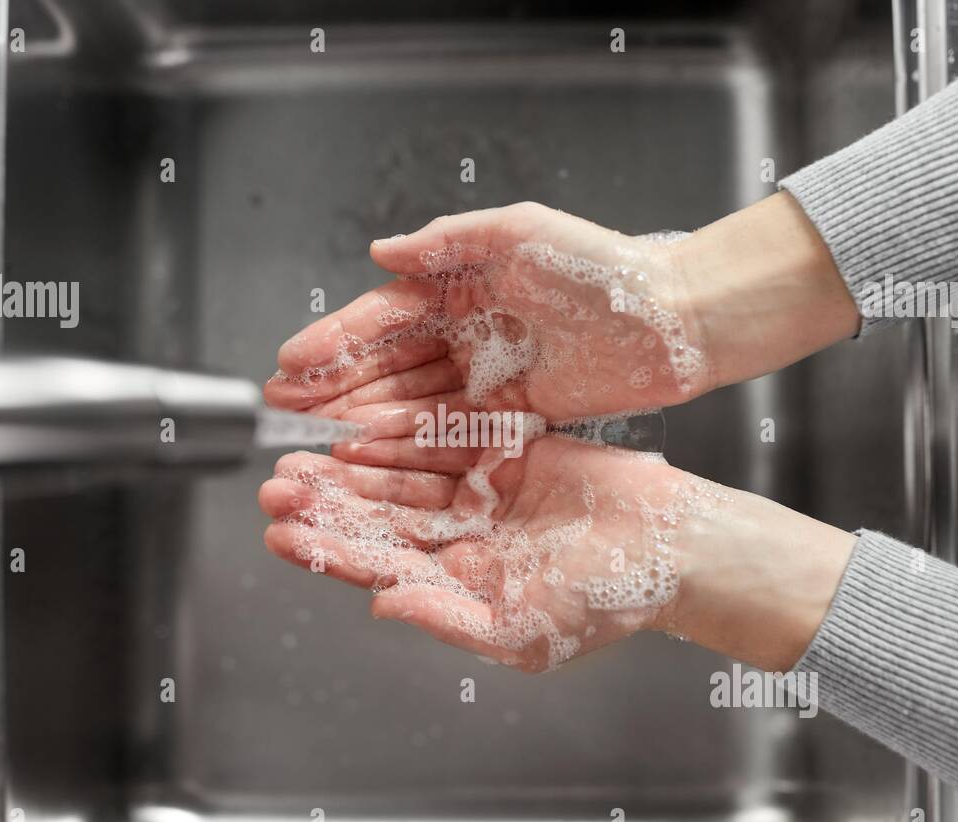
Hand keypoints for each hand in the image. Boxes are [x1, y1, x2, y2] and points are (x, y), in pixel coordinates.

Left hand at [259, 438, 854, 672]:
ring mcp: (481, 499)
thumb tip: (381, 606)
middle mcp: (461, 544)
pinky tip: (359, 433)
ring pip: (400, 482)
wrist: (670, 545)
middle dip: (325, 505)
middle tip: (276, 486)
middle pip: (378, 521)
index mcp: (460, 588)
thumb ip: (449, 619)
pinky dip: (401, 440)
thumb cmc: (607, 601)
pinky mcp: (504, 457)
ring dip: (351, 470)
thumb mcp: (525, 630)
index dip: (326, 551)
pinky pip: (442, 445)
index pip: (378, 569)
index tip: (281, 535)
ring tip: (301, 457)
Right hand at [263, 194, 860, 435]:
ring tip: (315, 439)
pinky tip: (374, 453)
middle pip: (388, 363)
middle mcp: (467, 329)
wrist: (673, 320)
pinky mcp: (514, 413)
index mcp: (462, 281)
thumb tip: (380, 251)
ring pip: (413, 401)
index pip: (384, 315)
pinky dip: (413, 442)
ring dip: (363, 419)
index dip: (335, 340)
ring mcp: (487, 373)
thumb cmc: (603, 265)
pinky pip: (452, 430)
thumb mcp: (519, 233)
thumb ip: (446, 242)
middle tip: (283, 411)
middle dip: (334, 387)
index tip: (289, 362)